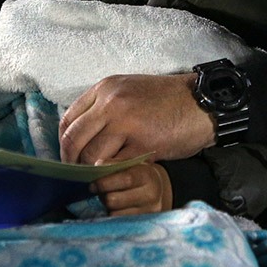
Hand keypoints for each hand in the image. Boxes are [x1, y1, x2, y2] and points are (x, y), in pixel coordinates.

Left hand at [59, 73, 214, 164]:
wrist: (201, 104)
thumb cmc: (167, 100)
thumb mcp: (129, 92)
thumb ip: (104, 108)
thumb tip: (82, 136)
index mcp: (105, 89)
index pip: (68, 119)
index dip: (65, 144)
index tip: (70, 158)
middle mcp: (111, 103)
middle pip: (74, 139)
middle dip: (72, 162)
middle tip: (78, 174)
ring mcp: (126, 123)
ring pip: (92, 156)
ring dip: (92, 172)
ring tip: (98, 178)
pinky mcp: (142, 144)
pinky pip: (116, 166)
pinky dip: (113, 174)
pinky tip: (118, 176)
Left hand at [92, 162, 172, 214]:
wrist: (156, 190)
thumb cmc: (137, 174)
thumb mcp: (130, 164)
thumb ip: (115, 163)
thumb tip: (98, 165)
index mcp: (148, 176)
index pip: (126, 179)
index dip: (106, 182)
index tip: (93, 183)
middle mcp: (151, 195)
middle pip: (115, 200)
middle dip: (102, 195)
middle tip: (98, 191)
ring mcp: (148, 212)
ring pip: (114, 212)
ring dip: (106, 206)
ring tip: (109, 198)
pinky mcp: (142, 224)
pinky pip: (118, 221)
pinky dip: (113, 214)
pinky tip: (116, 207)